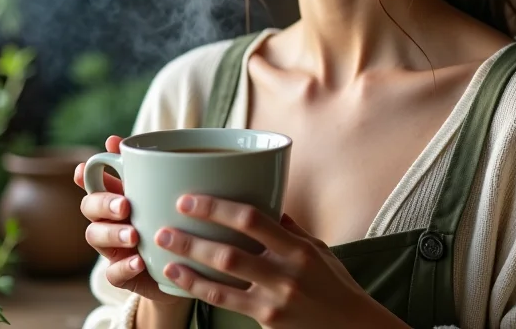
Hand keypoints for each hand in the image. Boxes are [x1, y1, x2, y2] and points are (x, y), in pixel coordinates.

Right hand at [74, 135, 183, 306]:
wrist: (189, 265)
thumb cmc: (173, 221)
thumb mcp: (166, 193)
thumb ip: (150, 169)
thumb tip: (126, 141)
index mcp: (119, 196)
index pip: (94, 182)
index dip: (84, 175)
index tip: (84, 167)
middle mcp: (110, 220)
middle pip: (90, 207)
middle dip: (103, 203)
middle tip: (125, 205)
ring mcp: (113, 248)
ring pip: (95, 237)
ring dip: (112, 234)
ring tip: (134, 235)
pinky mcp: (123, 275)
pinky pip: (114, 273)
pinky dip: (124, 267)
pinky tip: (139, 260)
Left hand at [153, 195, 383, 328]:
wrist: (352, 328)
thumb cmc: (334, 283)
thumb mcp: (317, 247)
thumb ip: (287, 227)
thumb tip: (264, 199)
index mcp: (297, 248)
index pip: (252, 220)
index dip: (217, 208)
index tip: (189, 199)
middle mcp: (285, 274)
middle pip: (230, 252)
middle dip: (193, 237)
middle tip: (164, 225)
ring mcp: (274, 300)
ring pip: (222, 279)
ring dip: (189, 262)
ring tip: (163, 248)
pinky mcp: (266, 321)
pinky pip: (225, 302)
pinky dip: (198, 287)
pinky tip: (178, 277)